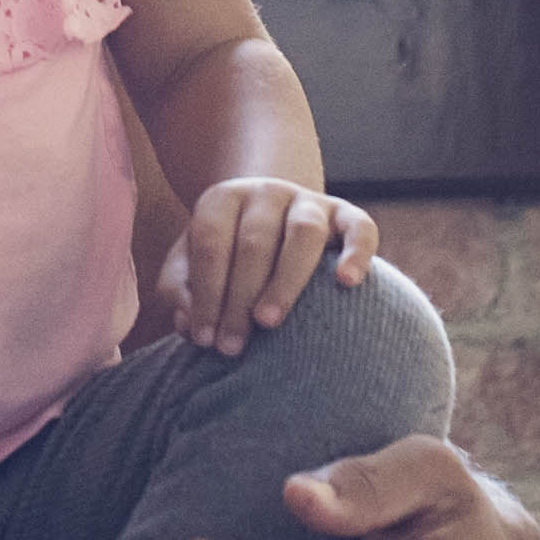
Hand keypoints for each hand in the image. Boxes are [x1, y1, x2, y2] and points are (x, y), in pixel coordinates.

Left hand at [155, 177, 379, 355]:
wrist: (272, 217)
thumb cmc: (226, 253)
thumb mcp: (190, 261)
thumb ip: (180, 288)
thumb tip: (187, 321)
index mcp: (222, 199)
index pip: (211, 242)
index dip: (205, 292)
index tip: (204, 338)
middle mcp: (266, 193)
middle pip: (254, 242)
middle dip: (239, 297)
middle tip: (232, 346)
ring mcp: (310, 201)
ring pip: (303, 233)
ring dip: (285, 279)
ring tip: (269, 322)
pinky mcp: (347, 214)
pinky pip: (360, 227)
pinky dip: (357, 252)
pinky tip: (348, 283)